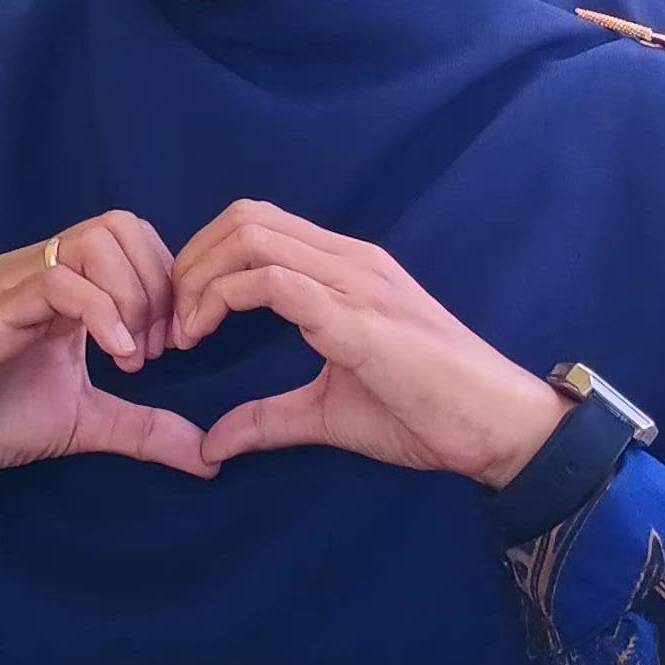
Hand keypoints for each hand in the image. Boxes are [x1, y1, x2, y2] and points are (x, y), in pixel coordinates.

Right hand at [0, 211, 214, 481]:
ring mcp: (14, 283)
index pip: (135, 238)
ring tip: (133, 354)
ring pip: (94, 241)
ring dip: (132, 295)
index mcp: (64, 283)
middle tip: (158, 349)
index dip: (168, 284)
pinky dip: (102, 313)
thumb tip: (210, 457)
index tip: (172, 346)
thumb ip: (146, 430)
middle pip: (121, 225)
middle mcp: (39, 269)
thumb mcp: (86, 423)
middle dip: (157, 285)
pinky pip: (57, 282)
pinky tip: (116, 355)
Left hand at [168, 199, 567, 483]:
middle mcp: (350, 260)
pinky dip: (221, 300)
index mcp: (347, 270)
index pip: (257, 227)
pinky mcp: (356, 318)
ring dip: (198, 279)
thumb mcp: (328, 415)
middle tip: (168, 322)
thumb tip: (209, 445)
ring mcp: (355, 282)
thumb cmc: (427, 414)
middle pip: (244, 218)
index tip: (179, 320)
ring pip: (251, 238)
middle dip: (189, 263)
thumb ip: (269, 419)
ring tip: (181, 329)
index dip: (203, 262)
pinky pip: (273, 282)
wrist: (497, 427)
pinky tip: (203, 335)